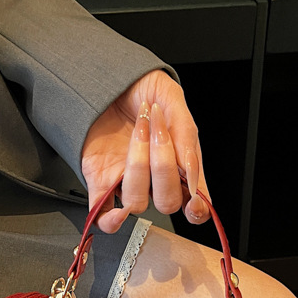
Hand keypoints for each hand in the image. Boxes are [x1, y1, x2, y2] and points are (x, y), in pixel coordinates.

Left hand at [81, 69, 210, 232]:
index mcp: (180, 167)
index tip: (195, 203)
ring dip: (139, 168)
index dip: (197, 210)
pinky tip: (117, 212)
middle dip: (165, 168)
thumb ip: (186, 135)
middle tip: (160, 132)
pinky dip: (111, 221)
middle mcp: (154, 180)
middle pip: (167, 202)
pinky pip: (104, 216)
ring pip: (138, 202)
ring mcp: (127, 183)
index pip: (194, 202)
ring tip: (139, 132)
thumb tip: (190, 172)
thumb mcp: (172, 99)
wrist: (108, 76)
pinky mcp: (100, 182)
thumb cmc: (142, 89)